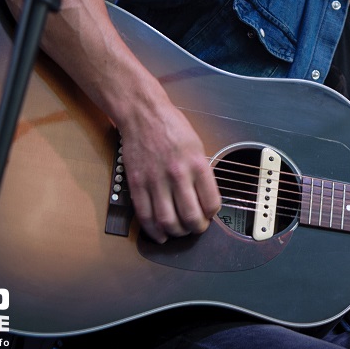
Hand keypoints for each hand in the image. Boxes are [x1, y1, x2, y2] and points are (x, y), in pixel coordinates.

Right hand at [118, 99, 221, 243]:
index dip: (212, 215)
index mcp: (197, 164)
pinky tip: (160, 234)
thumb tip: (206, 198)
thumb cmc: (171, 126)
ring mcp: (155, 181)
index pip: (212, 203)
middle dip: (197, 228)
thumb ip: (202, 172)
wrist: (143, 114)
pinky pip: (145, 215)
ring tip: (180, 231)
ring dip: (176, 233)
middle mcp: (178, 174)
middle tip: (196, 227)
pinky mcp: (137, 184)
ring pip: (168, 221)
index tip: (209, 215)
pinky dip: (153, 230)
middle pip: (191, 217)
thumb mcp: (197, 145)